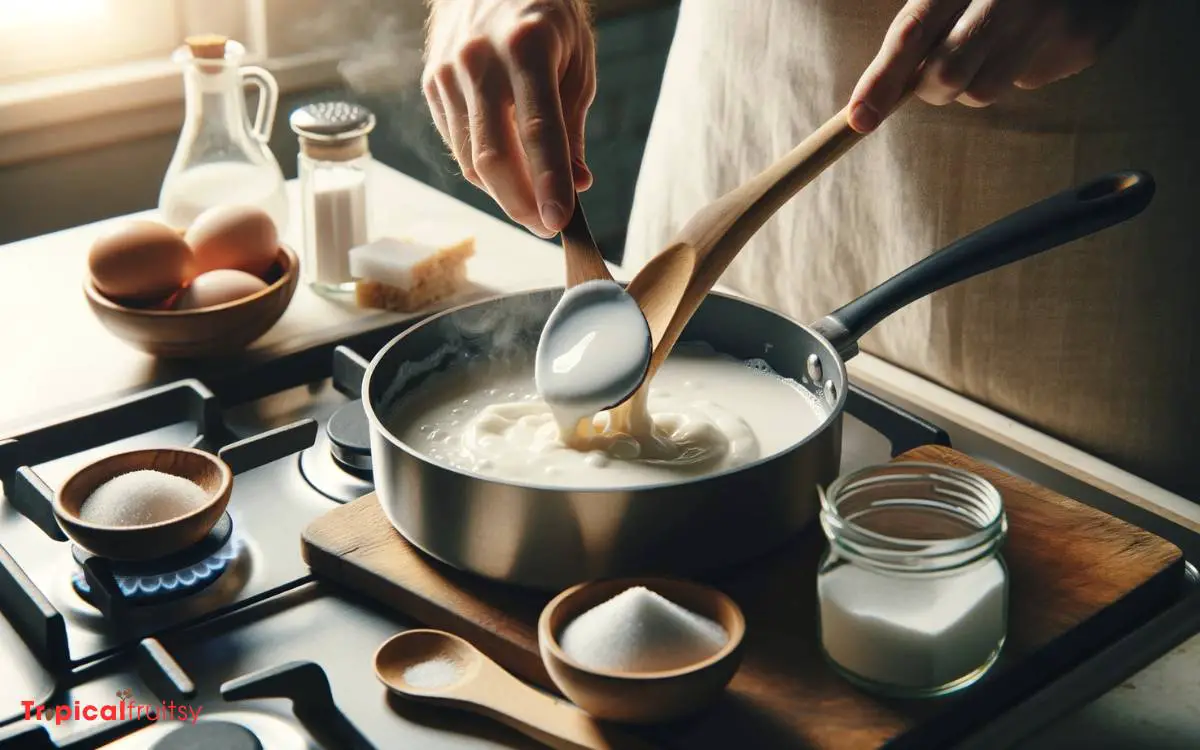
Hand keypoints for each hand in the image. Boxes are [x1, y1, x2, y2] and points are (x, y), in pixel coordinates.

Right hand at [423, 0, 595, 236]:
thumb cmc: (545, 17)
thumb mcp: (576, 61)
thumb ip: (572, 126)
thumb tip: (575, 184)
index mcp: (527, 46)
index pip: (538, 131)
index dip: (549, 182)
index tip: (559, 222)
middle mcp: (480, 60)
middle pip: (494, 157)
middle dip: (521, 204)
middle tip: (546, 227)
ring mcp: (448, 73)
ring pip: (472, 159)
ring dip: (504, 193)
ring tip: (533, 204)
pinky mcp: (431, 83)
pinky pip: (457, 145)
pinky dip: (484, 170)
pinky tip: (508, 173)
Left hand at [848, 0, 1139, 131]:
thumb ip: (926, 22)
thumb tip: (873, 96)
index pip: (914, 30)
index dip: (882, 78)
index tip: (860, 118)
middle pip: (947, 74)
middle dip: (932, 87)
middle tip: (937, 73)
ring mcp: (1053, 16)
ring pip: (985, 90)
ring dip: (976, 79)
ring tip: (995, 38)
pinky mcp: (1083, 41)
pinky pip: (1031, 80)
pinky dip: (1022, 65)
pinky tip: (1039, 32)